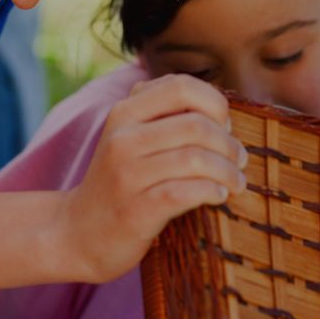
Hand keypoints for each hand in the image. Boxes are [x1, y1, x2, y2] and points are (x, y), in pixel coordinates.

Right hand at [58, 74, 247, 283]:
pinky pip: (188, 192)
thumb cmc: (118, 182)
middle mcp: (122, 138)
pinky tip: (218, 197)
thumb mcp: (127, 137)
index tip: (224, 125)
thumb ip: (159, 112)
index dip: (214, 102)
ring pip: (196, 159)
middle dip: (229, 143)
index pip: (180, 86)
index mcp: (123, 113)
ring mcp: (127, 174)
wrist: (80, 231)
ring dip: (228, 172)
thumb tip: (217, 104)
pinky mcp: (136, 210)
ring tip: (235, 182)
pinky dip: (213, 192)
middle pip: (196, 125)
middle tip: (239, 159)